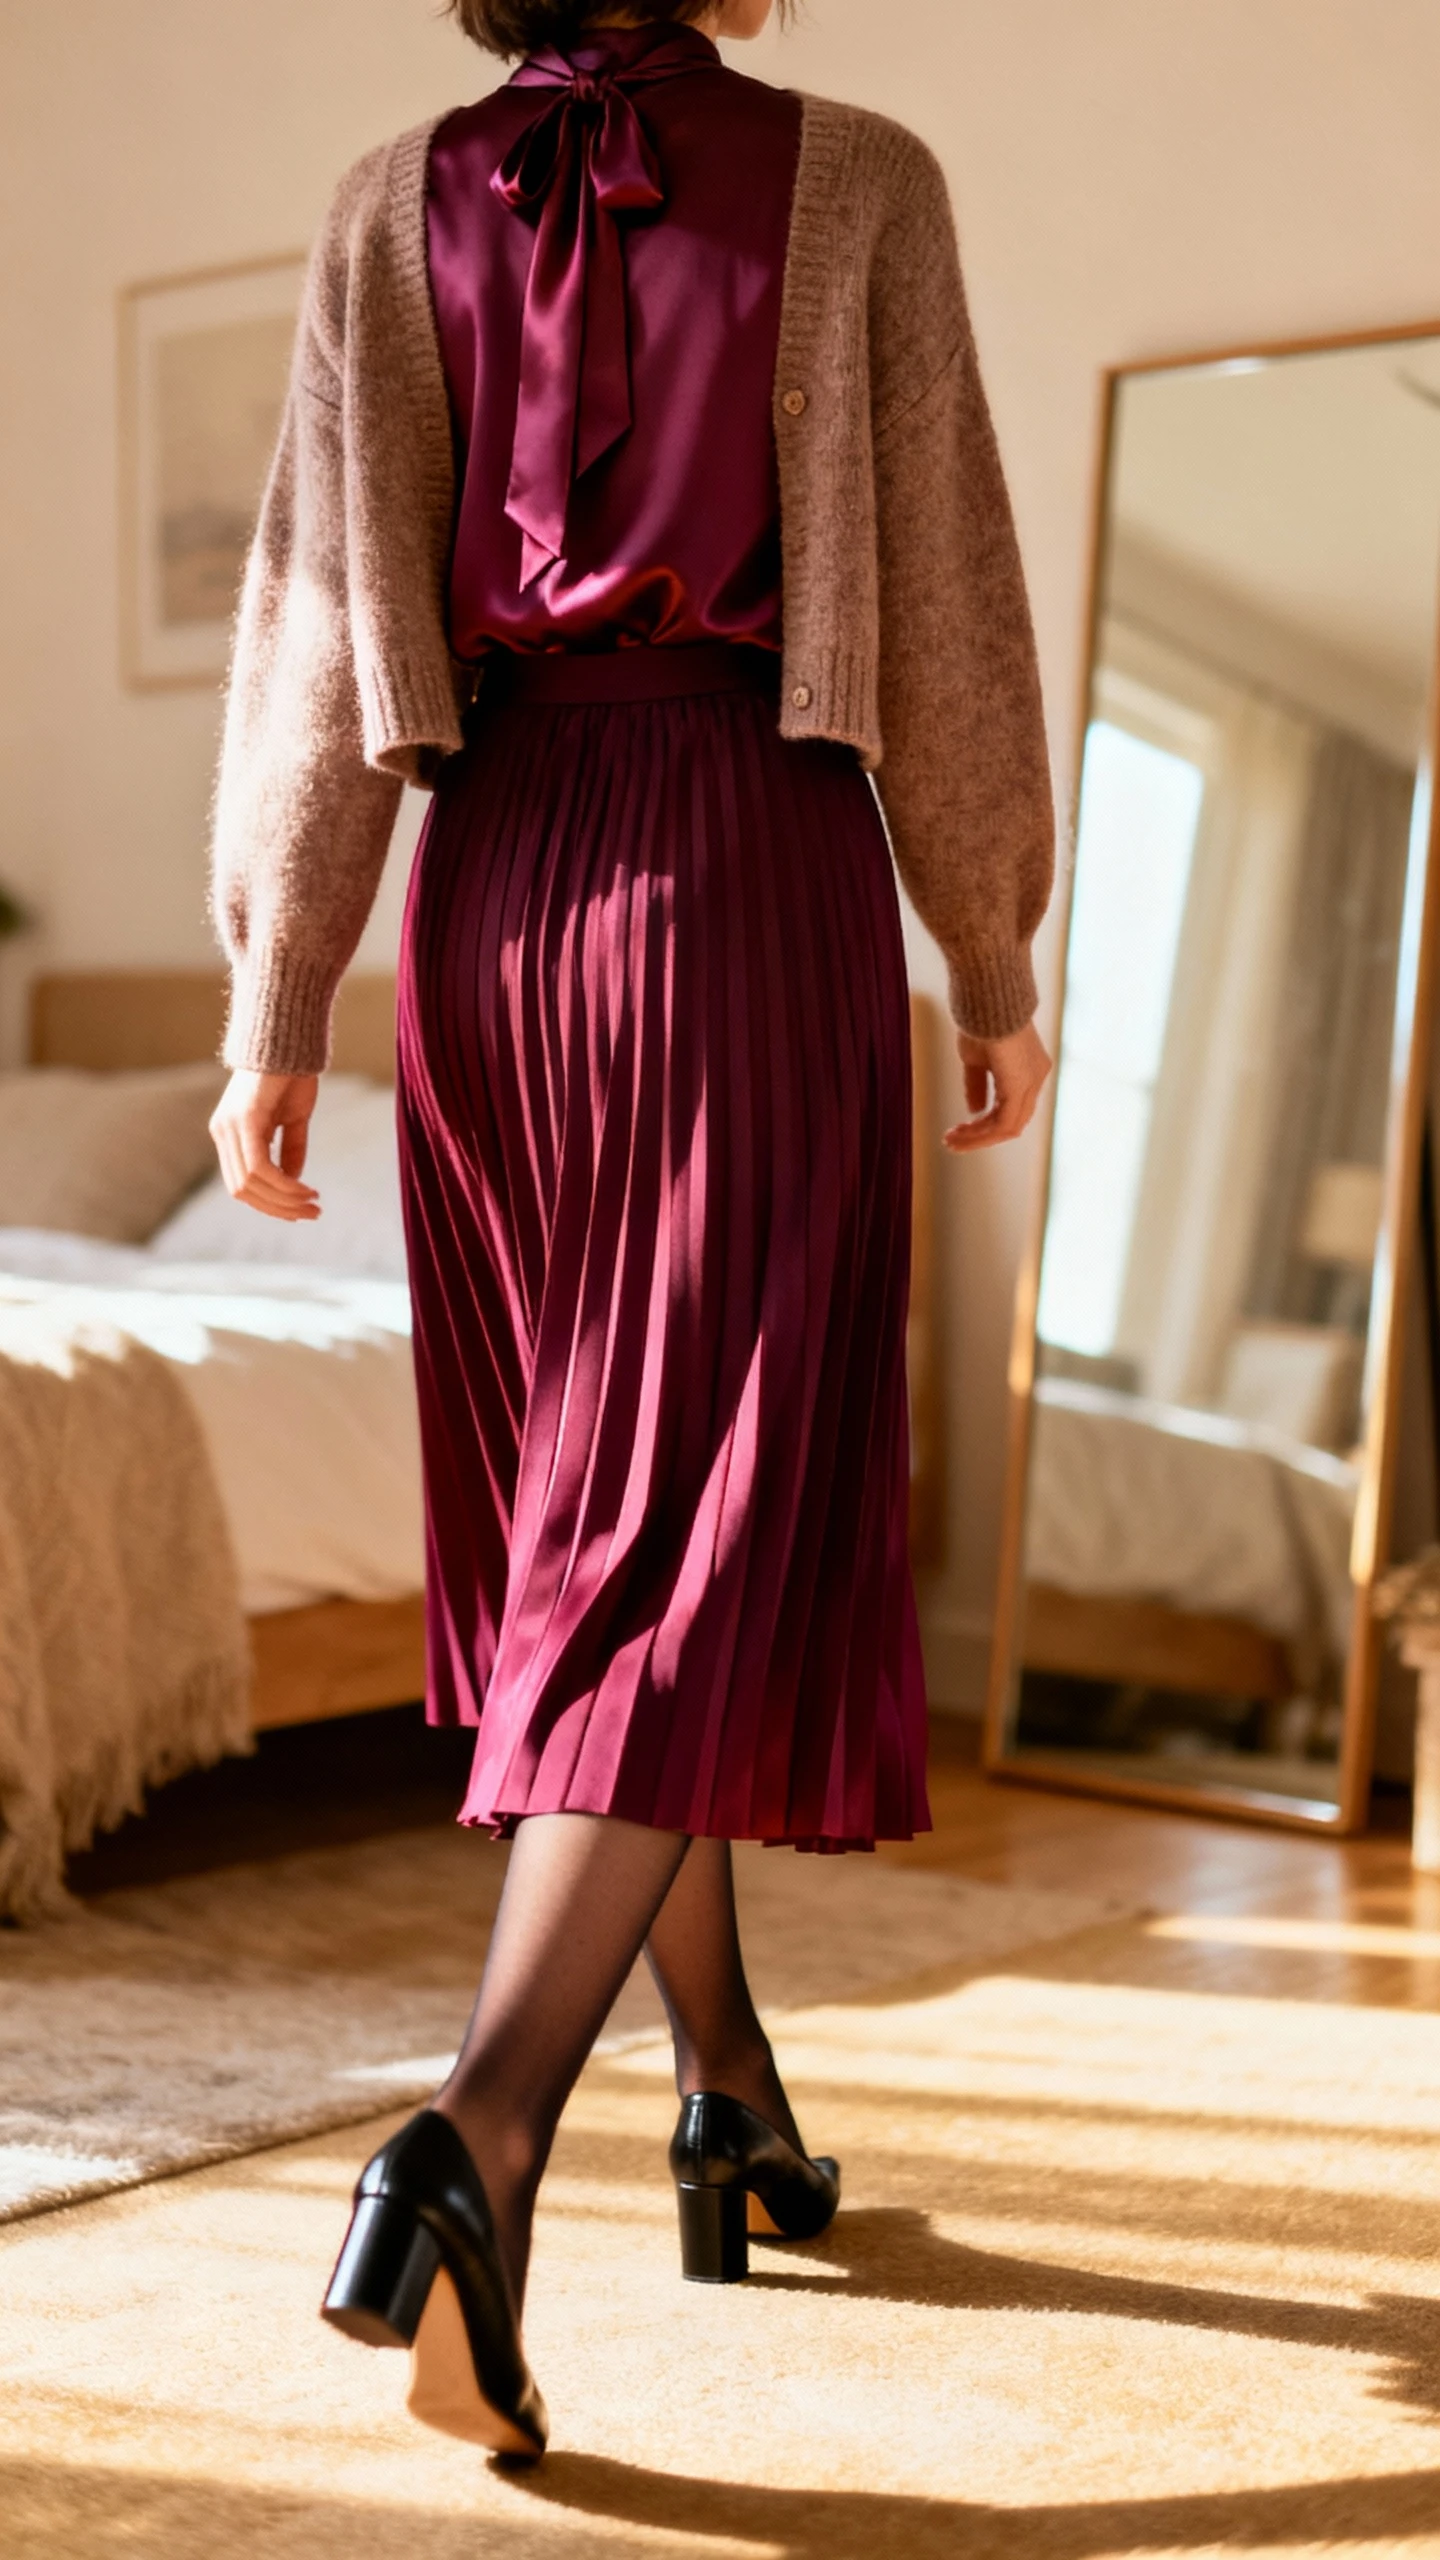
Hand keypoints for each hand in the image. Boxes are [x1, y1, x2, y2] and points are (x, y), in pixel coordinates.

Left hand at [209, 1070, 321, 1219]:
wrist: (289, 1038)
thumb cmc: (292, 1074)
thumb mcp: (293, 1119)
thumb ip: (289, 1150)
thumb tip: (292, 1183)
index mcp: (229, 1134)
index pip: (241, 1184)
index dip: (269, 1204)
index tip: (300, 1211)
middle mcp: (222, 1133)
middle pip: (242, 1191)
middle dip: (278, 1209)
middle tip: (313, 1214)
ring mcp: (229, 1127)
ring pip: (250, 1184)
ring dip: (284, 1200)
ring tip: (314, 1203)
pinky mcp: (244, 1121)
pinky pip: (260, 1168)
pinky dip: (284, 1185)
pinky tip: (306, 1189)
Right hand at [944, 1022, 1051, 1153]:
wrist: (986, 998)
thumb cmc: (980, 1019)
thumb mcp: (975, 1058)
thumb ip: (977, 1086)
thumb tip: (974, 1110)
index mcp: (1030, 1069)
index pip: (1013, 1107)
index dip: (986, 1123)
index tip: (960, 1129)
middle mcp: (1036, 1077)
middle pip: (1013, 1122)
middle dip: (981, 1136)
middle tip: (953, 1141)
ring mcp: (1031, 1083)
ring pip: (1008, 1127)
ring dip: (978, 1138)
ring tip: (951, 1141)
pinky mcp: (1020, 1086)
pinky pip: (1003, 1123)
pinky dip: (981, 1133)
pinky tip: (961, 1133)